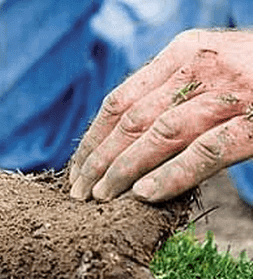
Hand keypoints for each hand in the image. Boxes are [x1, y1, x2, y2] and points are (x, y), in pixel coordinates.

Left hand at [69, 30, 252, 201]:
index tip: (76, 166)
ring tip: (100, 198)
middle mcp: (199, 69)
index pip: (118, 101)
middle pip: (130, 122)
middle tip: (78, 191)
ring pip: (158, 137)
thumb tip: (124, 129)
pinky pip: (204, 153)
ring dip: (121, 171)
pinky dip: (171, 175)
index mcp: (181, 53)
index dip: (91, 138)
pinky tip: (145, 194)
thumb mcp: (208, 63)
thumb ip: (170, 87)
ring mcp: (228, 95)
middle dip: (97, 160)